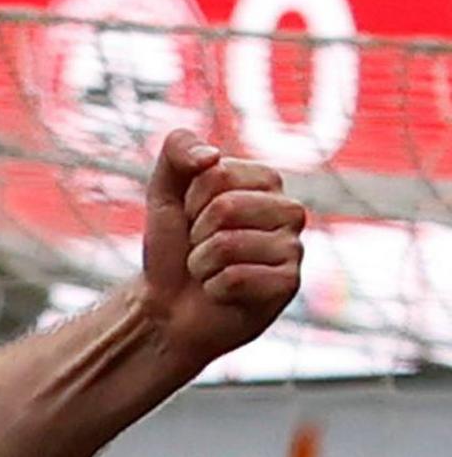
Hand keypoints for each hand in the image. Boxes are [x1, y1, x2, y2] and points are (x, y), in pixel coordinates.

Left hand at [136, 128, 306, 368]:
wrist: (167, 306)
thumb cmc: (173, 248)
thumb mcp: (164, 192)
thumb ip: (177, 150)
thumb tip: (210, 155)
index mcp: (265, 180)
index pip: (216, 172)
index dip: (189, 200)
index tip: (192, 218)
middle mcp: (288, 210)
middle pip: (225, 207)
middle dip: (195, 233)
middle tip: (199, 248)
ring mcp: (293, 248)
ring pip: (227, 245)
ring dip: (200, 263)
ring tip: (208, 271)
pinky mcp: (288, 284)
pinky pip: (236, 278)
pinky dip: (213, 287)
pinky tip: (221, 292)